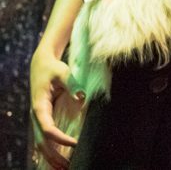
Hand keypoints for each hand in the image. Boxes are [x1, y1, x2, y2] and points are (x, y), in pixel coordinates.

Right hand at [30, 49, 79, 168]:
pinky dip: (50, 150)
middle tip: (68, 166)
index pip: (47, 128)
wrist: (42, 64)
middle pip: (41, 142)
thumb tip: (81, 97)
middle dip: (53, 156)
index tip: (75, 143)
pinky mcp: (43, 118)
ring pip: (41, 143)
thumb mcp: (62, 72)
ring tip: (64, 168)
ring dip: (51, 156)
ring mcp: (39, 118)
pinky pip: (44, 138)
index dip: (60, 138)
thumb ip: (72, 83)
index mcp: (39, 106)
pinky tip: (58, 160)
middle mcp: (37, 115)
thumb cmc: (53, 68)